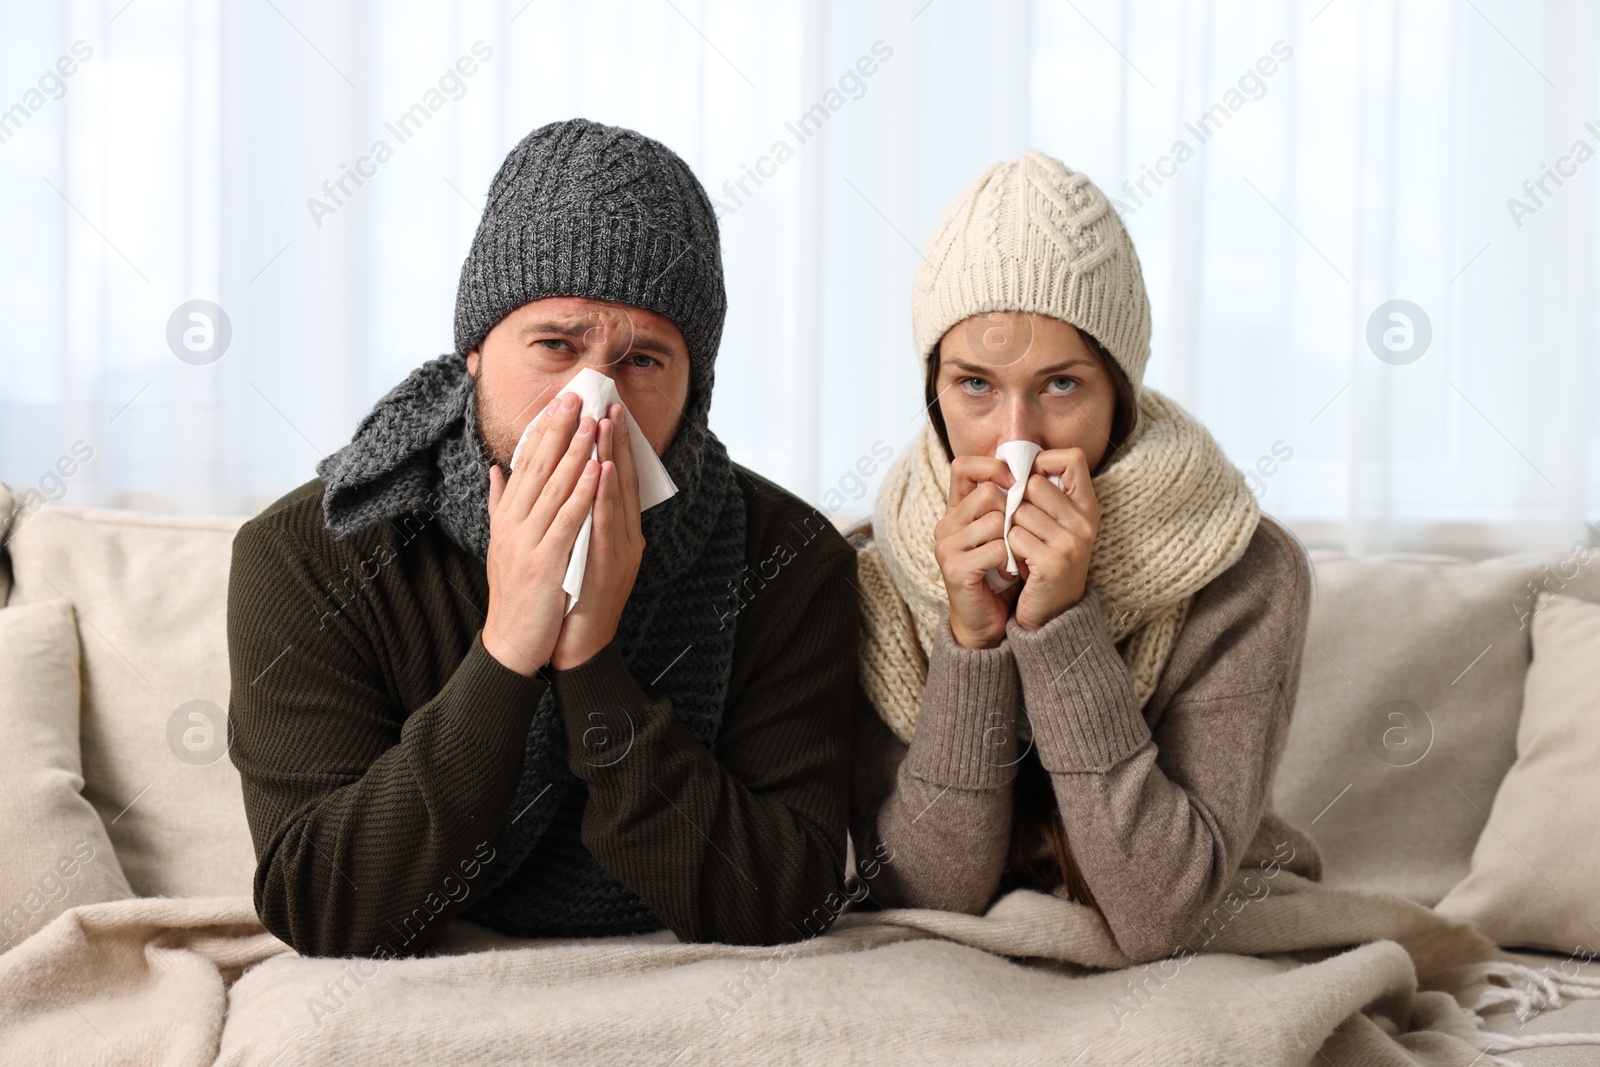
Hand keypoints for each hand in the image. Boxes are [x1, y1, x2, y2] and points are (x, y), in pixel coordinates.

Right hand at [481, 392, 600, 676]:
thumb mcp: (502, 544)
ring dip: (575, 452)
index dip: (543, 431)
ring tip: (592, 422)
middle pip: (538, 467)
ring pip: (554, 487)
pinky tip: (596, 469)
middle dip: (559, 430)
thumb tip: (497, 470)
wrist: (513, 642)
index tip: (559, 402)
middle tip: (576, 396)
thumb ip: (501, 505)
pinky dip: (583, 492)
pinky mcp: (544, 561)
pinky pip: (567, 520)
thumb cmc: (514, 594)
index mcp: (506, 517)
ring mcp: (527, 542)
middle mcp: (513, 524)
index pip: (525, 465)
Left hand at [550, 403, 644, 669]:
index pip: (615, 479)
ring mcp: (622, 550)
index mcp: (617, 532)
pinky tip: (604, 470)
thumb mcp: (574, 550)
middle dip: (617, 441)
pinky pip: (607, 524)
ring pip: (619, 496)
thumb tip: (566, 489)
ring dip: (614, 457)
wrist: (577, 646)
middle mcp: (626, 537)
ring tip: (608, 424)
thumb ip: (573, 518)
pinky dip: (607, 495)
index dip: (612, 445)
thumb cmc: (573, 598)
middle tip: (611, 405)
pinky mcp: (611, 565)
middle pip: (624, 481)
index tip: (604, 411)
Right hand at [933, 455, 1016, 648]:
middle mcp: (946, 524)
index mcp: (956, 511)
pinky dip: (1009, 561)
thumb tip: (1028, 469)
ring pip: (995, 520)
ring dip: (1013, 541)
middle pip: (987, 493)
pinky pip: (995, 549)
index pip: (963, 467)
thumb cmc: (1002, 573)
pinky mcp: (954, 568)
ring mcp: (946, 546)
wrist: (988, 621)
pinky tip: (1007, 573)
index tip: (1017, 482)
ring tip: (1012, 558)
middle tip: (1017, 538)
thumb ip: (1007, 503)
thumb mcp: (1004, 532)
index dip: (992, 467)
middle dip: (1012, 512)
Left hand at [1008, 447, 1100, 630]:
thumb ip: (1045, 493)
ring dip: (1011, 529)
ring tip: (1021, 548)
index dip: (1044, 463)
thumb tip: (1012, 456)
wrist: (1051, 614)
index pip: (1072, 458)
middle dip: (1018, 502)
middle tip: (1021, 527)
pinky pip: (1014, 536)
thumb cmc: (1045, 561)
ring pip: (1019, 510)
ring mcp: (1072, 543)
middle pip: (1035, 483)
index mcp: (1089, 507)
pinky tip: (1018, 563)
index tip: (1029, 482)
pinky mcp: (1054, 563)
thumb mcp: (1056, 525)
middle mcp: (1086, 522)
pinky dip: (1009, 549)